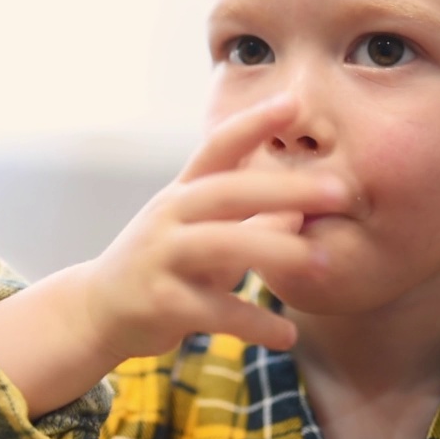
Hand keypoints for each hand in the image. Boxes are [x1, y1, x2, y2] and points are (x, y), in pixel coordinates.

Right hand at [76, 96, 349, 363]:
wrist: (98, 308)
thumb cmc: (166, 263)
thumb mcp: (204, 236)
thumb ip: (249, 223)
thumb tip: (301, 212)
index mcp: (183, 192)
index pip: (218, 147)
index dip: (254, 123)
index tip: (294, 103)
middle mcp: (169, 216)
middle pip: (228, 192)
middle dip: (285, 188)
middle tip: (340, 190)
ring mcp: (161, 257)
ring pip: (221, 245)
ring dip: (276, 252)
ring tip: (324, 263)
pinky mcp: (160, 303)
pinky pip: (214, 311)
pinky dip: (254, 324)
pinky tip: (287, 335)